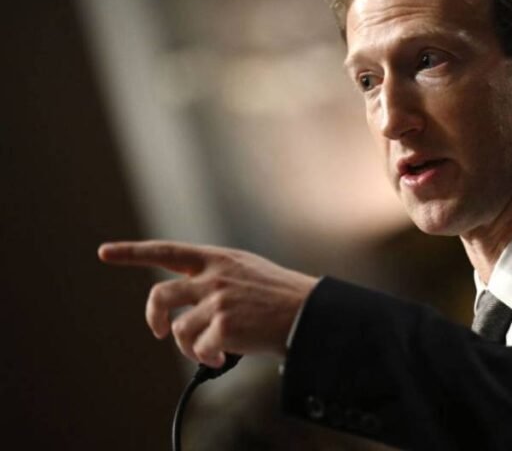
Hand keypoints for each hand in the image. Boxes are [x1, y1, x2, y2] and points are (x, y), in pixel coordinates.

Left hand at [98, 240, 317, 366]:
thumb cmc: (282, 296)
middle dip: (154, 317)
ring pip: (179, 329)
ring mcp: (216, 301)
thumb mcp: (247, 271)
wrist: (308, 313)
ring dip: (189, 346)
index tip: (105, 252)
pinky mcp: (222, 326)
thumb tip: (189, 306)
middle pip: (160, 295)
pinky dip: (209, 357)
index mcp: (218, 258)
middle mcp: (213, 276)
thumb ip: (216, 277)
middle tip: (162, 331)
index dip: (132, 252)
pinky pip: (200, 349)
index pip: (167, 251)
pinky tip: (226, 356)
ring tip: (210, 350)